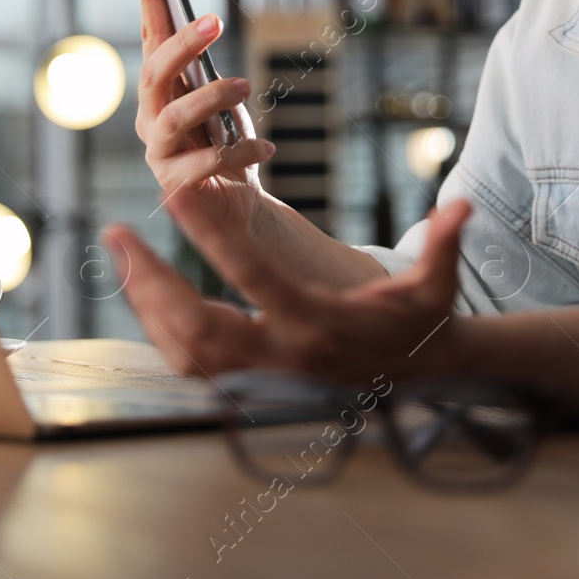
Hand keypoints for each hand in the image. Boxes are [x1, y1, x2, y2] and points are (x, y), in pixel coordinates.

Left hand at [102, 196, 473, 381]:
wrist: (419, 378)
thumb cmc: (422, 322)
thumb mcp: (438, 286)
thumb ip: (445, 245)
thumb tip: (460, 206)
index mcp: (317, 323)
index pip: (251, 275)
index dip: (211, 235)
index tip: (176, 195)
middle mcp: (282, 355)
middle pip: (198, 326)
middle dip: (151, 282)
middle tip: (117, 234)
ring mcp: (263, 376)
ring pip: (185, 352)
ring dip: (147, 305)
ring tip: (123, 256)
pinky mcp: (252, 383)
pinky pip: (191, 363)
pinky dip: (160, 328)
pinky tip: (144, 292)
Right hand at [133, 0, 271, 231]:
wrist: (235, 204)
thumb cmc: (226, 142)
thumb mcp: (220, 99)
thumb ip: (206, 68)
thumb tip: (205, 21)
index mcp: (159, 90)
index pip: (149, 35)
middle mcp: (149, 118)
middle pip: (154, 73)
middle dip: (181, 44)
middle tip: (214, 21)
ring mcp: (158, 152)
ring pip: (174, 117)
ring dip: (210, 97)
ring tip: (244, 86)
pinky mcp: (175, 186)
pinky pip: (206, 163)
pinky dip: (240, 151)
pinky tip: (265, 149)